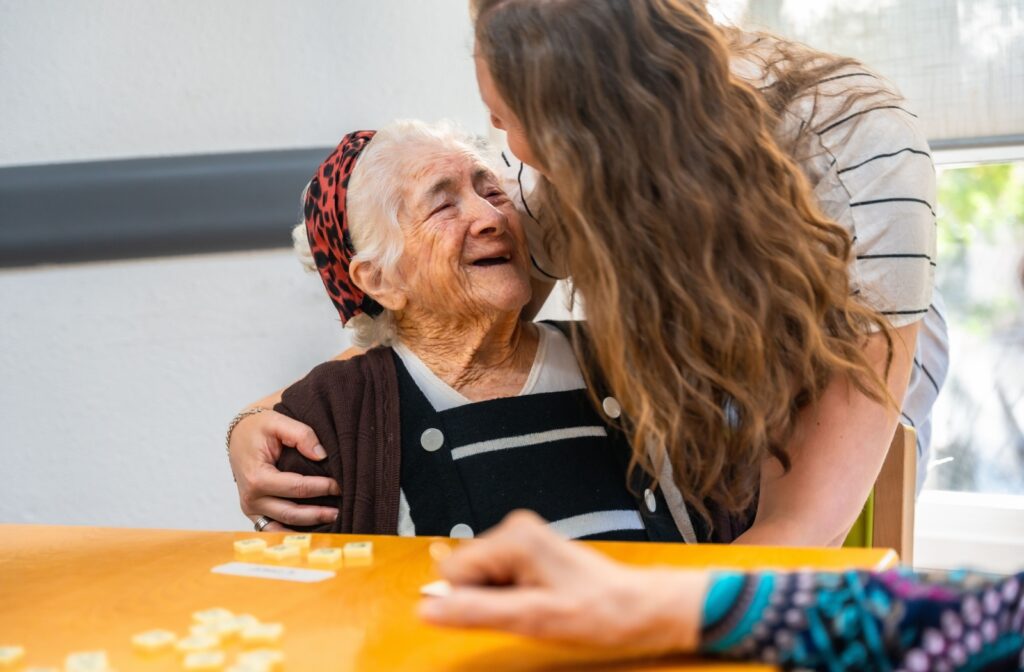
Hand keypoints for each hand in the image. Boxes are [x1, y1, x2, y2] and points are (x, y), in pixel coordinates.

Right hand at [228, 409, 339, 530]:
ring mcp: (251, 509)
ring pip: (283, 526)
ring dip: (307, 527)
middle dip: (317, 513)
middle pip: (291, 513)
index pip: (296, 487)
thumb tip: (321, 455)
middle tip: (340, 510)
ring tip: (331, 521)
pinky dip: (292, 532)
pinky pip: (274, 529)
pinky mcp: (254, 514)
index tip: (339, 485)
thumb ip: (301, 435)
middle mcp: (251, 498)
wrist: (239, 436)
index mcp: (257, 477)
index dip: (321, 487)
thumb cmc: (258, 429)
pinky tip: (312, 530)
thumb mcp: (277, 421)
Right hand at [418, 510, 706, 654]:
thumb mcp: (533, 619)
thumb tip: (428, 608)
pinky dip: (511, 596)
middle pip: (464, 572)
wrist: (638, 608)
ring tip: (537, 606)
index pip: (451, 570)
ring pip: (479, 577)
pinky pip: (497, 578)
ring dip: (499, 599)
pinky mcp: (528, 551)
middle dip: (486, 599)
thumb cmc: (600, 610)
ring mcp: (522, 539)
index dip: (469, 601)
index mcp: (513, 538)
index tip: (503, 613)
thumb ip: (476, 612)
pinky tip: (537, 601)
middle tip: (524, 611)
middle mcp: (515, 530)